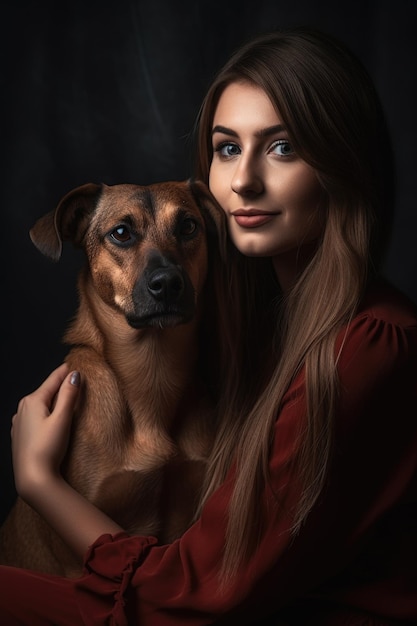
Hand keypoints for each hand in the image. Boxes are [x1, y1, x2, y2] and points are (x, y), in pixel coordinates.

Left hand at [11, 363, 80, 500]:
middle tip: (74, 379)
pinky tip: (51, 418)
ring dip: (52, 400)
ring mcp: (19, 423)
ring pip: (39, 405)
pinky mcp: (20, 435)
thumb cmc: (48, 448)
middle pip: (45, 391)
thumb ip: (69, 395)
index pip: (52, 380)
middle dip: (60, 385)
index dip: (65, 371)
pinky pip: (34, 417)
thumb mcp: (62, 419)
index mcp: (32, 401)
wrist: (33, 478)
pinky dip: (45, 412)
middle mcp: (22, 409)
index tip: (75, 364)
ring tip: (66, 398)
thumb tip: (74, 375)